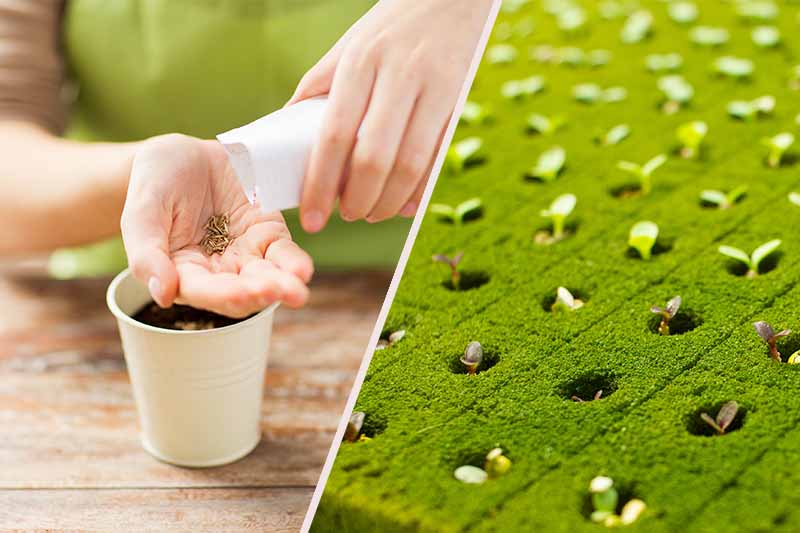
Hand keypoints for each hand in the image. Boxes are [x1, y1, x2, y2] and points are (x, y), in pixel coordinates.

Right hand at [121, 134, 313, 317]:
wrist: (182, 154)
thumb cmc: (154, 184)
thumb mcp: (141, 212)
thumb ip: (147, 254)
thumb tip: (162, 295)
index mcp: (181, 273)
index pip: (203, 291)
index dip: (223, 295)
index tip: (241, 295)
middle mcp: (216, 271)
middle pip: (241, 291)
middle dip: (259, 294)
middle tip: (279, 292)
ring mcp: (245, 253)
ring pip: (266, 276)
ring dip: (283, 285)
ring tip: (296, 291)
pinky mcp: (267, 233)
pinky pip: (283, 253)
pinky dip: (293, 263)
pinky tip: (302, 270)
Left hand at [289, 0, 494, 230]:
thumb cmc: (393, 26)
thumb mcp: (350, 44)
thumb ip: (320, 83)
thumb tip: (288, 126)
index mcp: (361, 62)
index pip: (334, 135)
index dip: (320, 185)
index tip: (312, 219)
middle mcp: (399, 75)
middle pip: (373, 158)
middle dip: (356, 201)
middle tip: (346, 216)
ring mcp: (434, 89)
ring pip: (409, 165)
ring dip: (387, 203)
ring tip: (372, 214)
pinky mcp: (460, 102)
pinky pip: (438, 159)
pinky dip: (420, 192)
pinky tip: (405, 206)